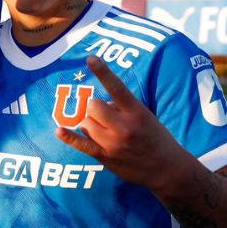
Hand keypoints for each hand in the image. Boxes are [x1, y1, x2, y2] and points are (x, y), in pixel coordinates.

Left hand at [54, 56, 190, 191]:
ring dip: (91, 124)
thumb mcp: (146, 117)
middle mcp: (124, 127)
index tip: (90, 58)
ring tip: (104, 131)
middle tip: (106, 117)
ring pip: (86, 123)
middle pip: (94, 106)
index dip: (103, 72)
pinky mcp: (105, 157)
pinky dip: (69, 137)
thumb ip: (124, 108)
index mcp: (137, 112)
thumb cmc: (156, 138)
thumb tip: (99, 103)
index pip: (117, 88)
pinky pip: (82, 145)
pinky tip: (59, 131)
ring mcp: (113, 143)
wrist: (167, 169)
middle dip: (96, 108)